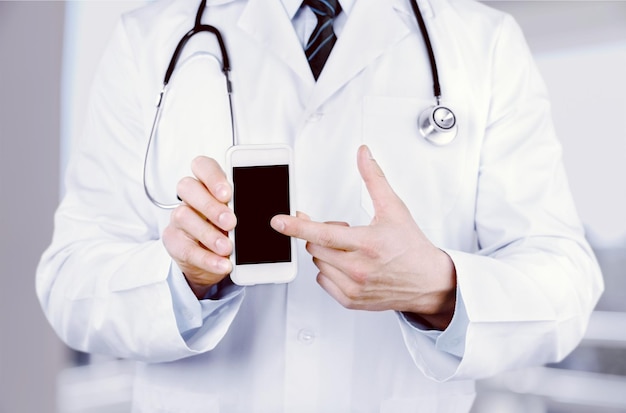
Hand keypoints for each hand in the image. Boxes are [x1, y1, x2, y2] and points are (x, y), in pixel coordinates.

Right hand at [162, 156, 236, 298]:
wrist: (213, 259)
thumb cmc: (228, 229)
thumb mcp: (241, 215)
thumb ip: (247, 208)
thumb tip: (273, 213)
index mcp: (207, 183)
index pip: (202, 166)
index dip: (212, 176)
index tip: (227, 193)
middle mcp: (190, 197)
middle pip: (188, 187)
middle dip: (210, 205)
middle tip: (231, 222)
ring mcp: (179, 218)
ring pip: (183, 216)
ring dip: (208, 234)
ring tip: (228, 247)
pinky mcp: (173, 241)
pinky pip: (185, 248)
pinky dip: (206, 258)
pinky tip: (223, 263)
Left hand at [271, 145, 456, 329]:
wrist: (428, 282)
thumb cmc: (411, 246)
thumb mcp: (394, 208)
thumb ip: (374, 179)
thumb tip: (363, 154)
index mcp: (367, 244)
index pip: (323, 234)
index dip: (297, 227)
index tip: (278, 222)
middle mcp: (359, 269)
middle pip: (315, 247)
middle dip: (323, 234)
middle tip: (345, 231)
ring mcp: (354, 287)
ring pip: (318, 263)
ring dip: (326, 253)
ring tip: (351, 250)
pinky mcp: (351, 300)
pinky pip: (322, 281)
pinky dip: (329, 271)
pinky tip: (349, 265)